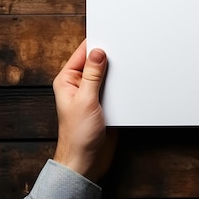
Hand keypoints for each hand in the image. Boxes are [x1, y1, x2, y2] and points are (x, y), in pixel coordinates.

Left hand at [52, 39, 116, 181]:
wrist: (86, 162)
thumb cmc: (77, 136)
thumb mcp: (86, 100)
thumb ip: (92, 75)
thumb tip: (98, 52)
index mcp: (67, 80)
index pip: (82, 53)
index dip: (97, 44)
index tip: (112, 37)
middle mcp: (79, 85)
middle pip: (97, 61)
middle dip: (110, 57)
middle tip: (125, 50)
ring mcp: (92, 94)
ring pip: (109, 74)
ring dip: (118, 73)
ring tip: (130, 66)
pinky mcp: (105, 103)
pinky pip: (116, 88)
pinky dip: (123, 85)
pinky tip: (131, 83)